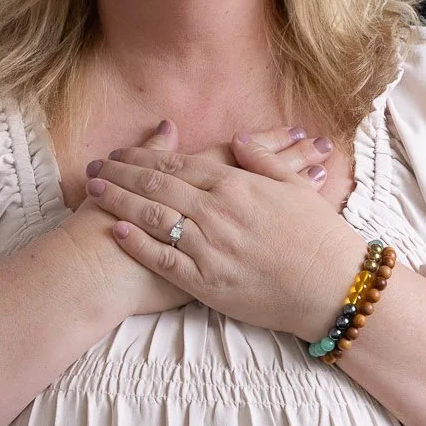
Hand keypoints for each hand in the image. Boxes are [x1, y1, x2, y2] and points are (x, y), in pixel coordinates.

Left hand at [84, 120, 366, 339]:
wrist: (331, 287)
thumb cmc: (318, 237)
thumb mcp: (294, 187)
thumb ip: (262, 160)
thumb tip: (237, 138)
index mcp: (236, 185)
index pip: (178, 163)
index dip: (144, 155)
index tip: (120, 151)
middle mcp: (217, 211)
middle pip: (157, 185)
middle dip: (121, 173)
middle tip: (94, 166)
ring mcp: (209, 246)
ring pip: (153, 217)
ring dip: (119, 201)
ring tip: (94, 191)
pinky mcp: (206, 281)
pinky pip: (164, 260)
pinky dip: (138, 244)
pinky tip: (116, 231)